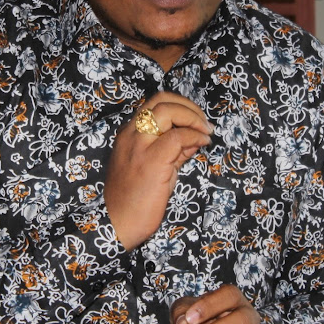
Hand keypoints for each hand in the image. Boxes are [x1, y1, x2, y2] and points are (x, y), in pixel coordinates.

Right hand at [104, 92, 211, 249]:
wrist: (118, 223)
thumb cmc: (133, 200)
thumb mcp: (153, 168)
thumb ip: (171, 150)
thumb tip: (194, 138)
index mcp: (128, 134)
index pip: (154, 104)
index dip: (179, 107)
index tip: (195, 122)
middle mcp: (131, 134)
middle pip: (161, 100)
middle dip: (188, 106)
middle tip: (204, 123)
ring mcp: (140, 145)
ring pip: (167, 110)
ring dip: (193, 117)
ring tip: (205, 131)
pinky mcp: (152, 160)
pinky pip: (178, 136)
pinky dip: (195, 135)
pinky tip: (203, 143)